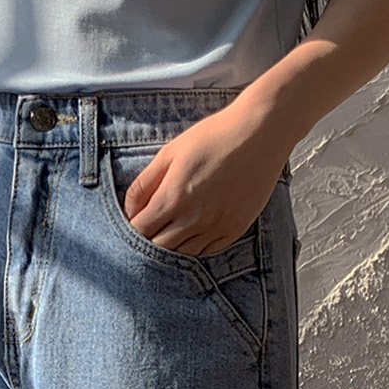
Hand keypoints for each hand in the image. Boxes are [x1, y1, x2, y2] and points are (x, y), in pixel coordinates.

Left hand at [122, 101, 293, 256]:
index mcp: (173, 198)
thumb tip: (129, 211)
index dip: (132, 230)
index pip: (139, 232)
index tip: (134, 223)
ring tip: (170, 232)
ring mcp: (215, 228)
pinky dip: (194, 247)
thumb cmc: (213, 137)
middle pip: (158, 250)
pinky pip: (206, 252)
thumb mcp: (170, 153)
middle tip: (149, 231)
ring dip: (172, 247)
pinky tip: (191, 232)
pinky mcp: (234, 230)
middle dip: (148, 243)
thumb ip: (144, 184)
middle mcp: (193, 219)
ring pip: (182, 255)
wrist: (259, 133)